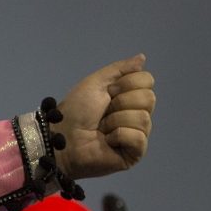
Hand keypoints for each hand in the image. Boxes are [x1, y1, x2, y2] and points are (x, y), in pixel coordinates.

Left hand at [54, 54, 155, 179]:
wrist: (62, 136)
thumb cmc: (76, 110)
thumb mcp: (96, 82)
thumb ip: (120, 69)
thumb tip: (142, 57)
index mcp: (130, 97)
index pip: (147, 81)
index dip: (126, 84)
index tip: (107, 93)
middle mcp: (137, 114)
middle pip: (148, 98)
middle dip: (120, 103)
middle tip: (103, 113)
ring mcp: (137, 134)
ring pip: (143, 118)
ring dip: (115, 121)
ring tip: (101, 129)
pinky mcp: (135, 153)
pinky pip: (138, 137)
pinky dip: (118, 136)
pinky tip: (106, 141)